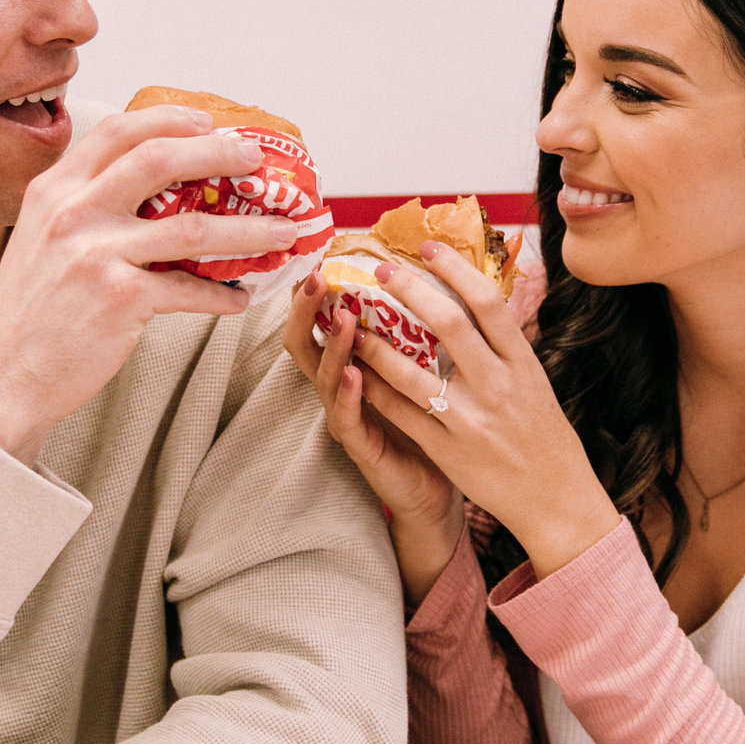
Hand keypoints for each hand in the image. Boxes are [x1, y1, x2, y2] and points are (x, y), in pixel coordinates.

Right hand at [0, 106, 301, 463]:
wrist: (1, 378)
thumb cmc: (27, 314)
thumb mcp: (39, 240)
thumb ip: (81, 208)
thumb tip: (151, 193)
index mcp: (53, 191)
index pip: (117, 132)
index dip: (168, 119)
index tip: (205, 121)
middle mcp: (72, 212)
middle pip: (160, 158)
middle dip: (219, 152)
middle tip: (256, 158)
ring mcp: (96, 254)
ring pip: (194, 227)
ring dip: (249, 229)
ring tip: (283, 231)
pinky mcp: (120, 298)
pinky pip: (190, 289)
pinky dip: (221, 295)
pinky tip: (239, 300)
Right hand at [285, 269, 462, 602]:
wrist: (438, 488)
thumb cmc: (433, 423)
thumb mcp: (423, 366)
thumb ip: (415, 327)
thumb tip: (433, 271)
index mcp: (354, 363)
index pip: (322, 320)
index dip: (315, 291)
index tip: (320, 255)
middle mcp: (341, 387)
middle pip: (306, 343)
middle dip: (307, 308)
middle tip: (317, 277)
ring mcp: (346, 417)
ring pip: (325, 376)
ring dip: (332, 344)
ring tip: (340, 316)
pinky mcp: (360, 447)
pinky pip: (347, 418)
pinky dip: (348, 395)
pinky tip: (354, 373)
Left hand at [345, 241, 623, 579]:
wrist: (557, 499)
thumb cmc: (544, 436)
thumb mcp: (535, 382)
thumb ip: (508, 344)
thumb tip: (489, 294)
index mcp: (522, 363)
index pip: (488, 303)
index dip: (456, 269)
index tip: (429, 248)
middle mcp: (498, 386)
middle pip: (448, 324)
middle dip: (410, 291)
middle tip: (381, 271)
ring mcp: (471, 420)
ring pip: (413, 372)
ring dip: (376, 344)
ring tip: (354, 322)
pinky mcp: (449, 450)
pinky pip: (402, 414)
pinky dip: (375, 391)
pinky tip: (354, 373)